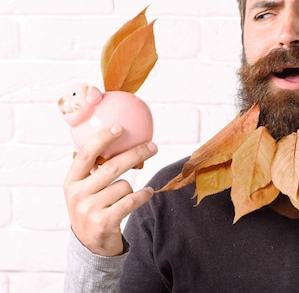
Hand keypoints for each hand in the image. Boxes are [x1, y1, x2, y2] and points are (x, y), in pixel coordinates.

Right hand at [63, 124, 156, 255]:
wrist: (90, 245)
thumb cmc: (92, 208)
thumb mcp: (85, 188)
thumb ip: (94, 168)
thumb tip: (116, 137)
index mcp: (71, 181)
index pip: (86, 154)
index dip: (103, 138)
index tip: (119, 127)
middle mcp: (77, 194)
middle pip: (112, 166)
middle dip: (136, 153)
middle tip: (153, 146)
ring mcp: (89, 209)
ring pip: (124, 185)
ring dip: (133, 188)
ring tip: (128, 196)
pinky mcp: (104, 222)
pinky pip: (131, 200)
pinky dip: (143, 195)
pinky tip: (148, 193)